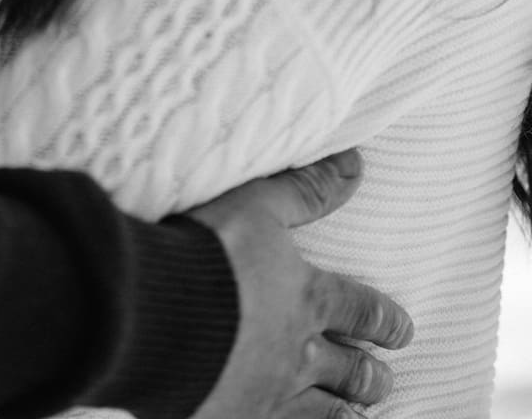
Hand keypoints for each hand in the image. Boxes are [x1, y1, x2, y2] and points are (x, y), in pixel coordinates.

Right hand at [191, 151, 412, 418]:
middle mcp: (294, 355)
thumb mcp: (257, 205)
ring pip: (319, 414)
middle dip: (369, 377)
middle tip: (384, 381)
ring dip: (341, 411)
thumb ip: (305, 190)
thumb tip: (355, 164)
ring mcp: (264, 397)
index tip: (404, 332)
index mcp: (305, 300)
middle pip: (347, 373)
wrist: (153, 313)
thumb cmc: (206, 252)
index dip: (384, 320)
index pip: (360, 311)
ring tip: (356, 415)